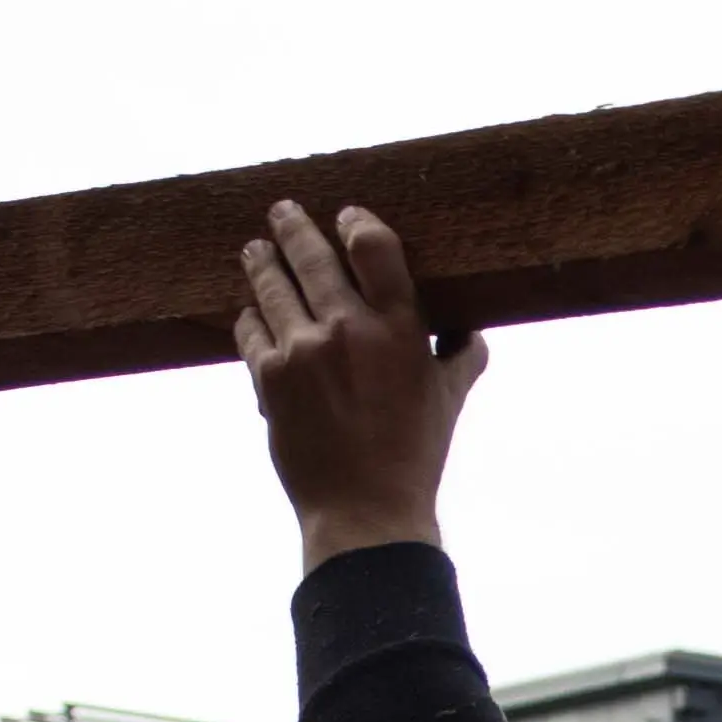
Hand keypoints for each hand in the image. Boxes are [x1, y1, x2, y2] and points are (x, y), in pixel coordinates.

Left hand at [234, 200, 488, 569]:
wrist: (364, 510)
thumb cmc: (414, 456)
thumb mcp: (449, 401)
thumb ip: (461, 357)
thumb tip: (471, 333)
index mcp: (399, 329)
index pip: (374, 247)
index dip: (356, 222)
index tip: (345, 216)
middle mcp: (348, 330)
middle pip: (312, 255)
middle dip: (293, 227)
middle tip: (282, 211)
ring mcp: (303, 351)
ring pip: (273, 286)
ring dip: (262, 262)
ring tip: (255, 250)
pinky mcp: (270, 378)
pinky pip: (251, 331)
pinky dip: (250, 318)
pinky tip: (251, 312)